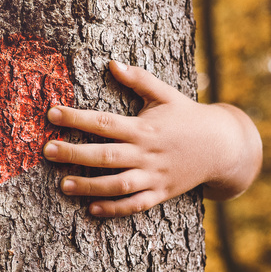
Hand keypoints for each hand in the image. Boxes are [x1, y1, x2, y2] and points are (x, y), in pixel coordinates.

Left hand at [42, 60, 261, 217]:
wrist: (223, 146)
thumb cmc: (189, 116)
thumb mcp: (166, 94)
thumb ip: (139, 79)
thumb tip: (113, 62)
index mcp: (144, 127)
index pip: (104, 122)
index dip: (76, 117)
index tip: (52, 113)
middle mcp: (147, 153)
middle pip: (106, 155)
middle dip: (74, 153)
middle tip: (47, 150)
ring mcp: (155, 176)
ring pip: (118, 184)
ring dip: (90, 186)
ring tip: (63, 185)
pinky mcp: (161, 193)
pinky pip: (135, 205)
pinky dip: (115, 209)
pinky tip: (92, 209)